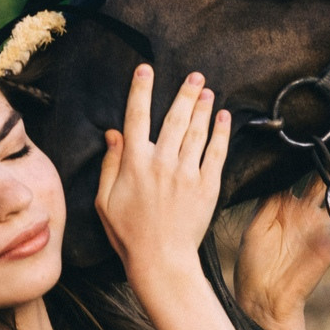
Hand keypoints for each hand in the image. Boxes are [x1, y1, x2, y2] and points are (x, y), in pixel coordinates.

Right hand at [95, 66, 229, 286]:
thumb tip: (113, 134)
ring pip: (197, 132)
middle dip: (184, 93)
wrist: (161, 260)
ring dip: (203, 108)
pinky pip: (216, 154)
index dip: (141, 91)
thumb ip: (110, 164)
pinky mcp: (207, 186)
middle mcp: (162, 163)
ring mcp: (187, 174)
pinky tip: (224, 118)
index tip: (146, 69)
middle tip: (194, 75)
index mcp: (135, 164)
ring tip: (208, 90)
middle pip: (175, 119)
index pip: (136, 117)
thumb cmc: (129, 233)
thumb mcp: (105, 200)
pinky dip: (220, 133)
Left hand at [235, 152, 329, 329]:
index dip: (306, 160)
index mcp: (284, 207)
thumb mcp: (255, 226)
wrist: (263, 297)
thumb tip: (281, 176)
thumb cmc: (252, 264)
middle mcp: (305, 213)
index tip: (313, 140)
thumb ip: (270, 201)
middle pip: (326, 182)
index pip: (299, 177)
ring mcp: (320, 227)